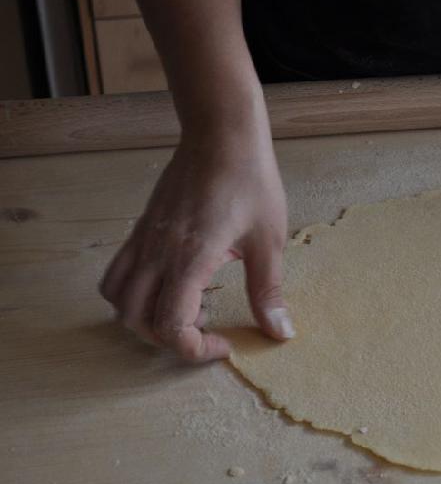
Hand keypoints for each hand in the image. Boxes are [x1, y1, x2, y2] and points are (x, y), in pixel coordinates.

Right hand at [99, 128, 293, 361]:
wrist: (220, 134)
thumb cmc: (249, 181)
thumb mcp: (269, 240)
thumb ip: (269, 290)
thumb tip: (281, 332)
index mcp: (190, 259)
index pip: (170, 325)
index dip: (194, 349)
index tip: (225, 343)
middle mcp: (156, 253)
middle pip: (136, 320)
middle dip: (169, 340)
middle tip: (207, 333)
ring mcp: (142, 240)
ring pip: (118, 299)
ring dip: (144, 320)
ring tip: (186, 312)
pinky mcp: (140, 229)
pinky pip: (117, 274)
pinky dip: (132, 294)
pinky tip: (170, 286)